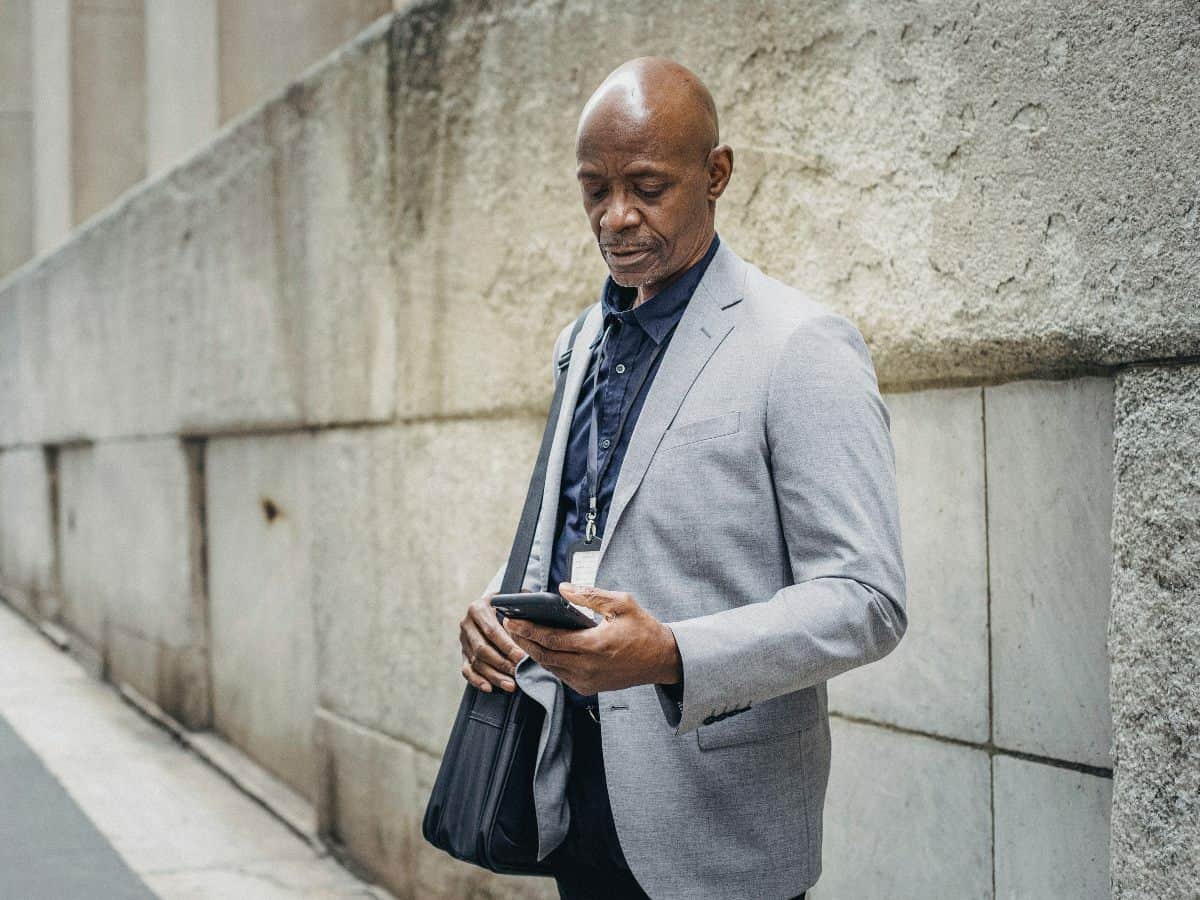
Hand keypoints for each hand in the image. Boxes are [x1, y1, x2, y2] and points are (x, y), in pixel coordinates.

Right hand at [459, 589, 528, 692]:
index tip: (522, 657)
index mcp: (477, 608)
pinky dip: (477, 681)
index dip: (507, 646)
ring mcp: (463, 640)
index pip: (491, 631)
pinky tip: (489, 688)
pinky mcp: (463, 654)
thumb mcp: (511, 598)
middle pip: (482, 649)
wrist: (491, 606)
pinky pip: (467, 670)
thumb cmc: (507, 604)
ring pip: (475, 663)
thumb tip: (536, 610)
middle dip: (502, 664)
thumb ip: (521, 603)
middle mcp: (466, 624)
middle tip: (518, 673)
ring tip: (510, 685)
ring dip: (493, 676)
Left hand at [502, 583, 682, 694]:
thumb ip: (590, 595)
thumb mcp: (621, 603)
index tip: (512, 620)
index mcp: (595, 645)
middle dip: (523, 640)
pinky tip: (541, 648)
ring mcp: (588, 681)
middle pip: (544, 655)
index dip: (528, 629)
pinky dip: (548, 661)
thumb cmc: (644, 630)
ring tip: (520, 635)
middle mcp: (588, 667)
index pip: (551, 639)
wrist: (662, 659)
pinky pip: (560, 674)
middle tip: (509, 625)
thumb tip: (563, 588)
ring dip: (533, 651)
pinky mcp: (589, 687)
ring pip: (550, 667)